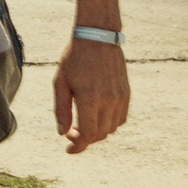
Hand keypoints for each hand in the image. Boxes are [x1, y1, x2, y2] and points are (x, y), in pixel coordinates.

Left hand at [53, 38, 129, 152]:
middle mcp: (109, 100)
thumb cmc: (74, 58)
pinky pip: (121, 118)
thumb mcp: (60, 82)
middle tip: (71, 133)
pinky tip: (96, 116)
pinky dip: (109, 123)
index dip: (78, 146)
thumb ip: (61, 109)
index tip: (69, 150)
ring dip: (97, 132)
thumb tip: (62, 133)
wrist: (98, 37)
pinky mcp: (127, 93)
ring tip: (81, 123)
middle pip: (99, 134)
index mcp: (90, 98)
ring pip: (111, 128)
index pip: (87, 134)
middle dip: (84, 139)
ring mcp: (120, 97)